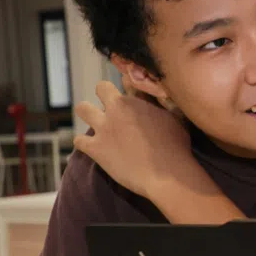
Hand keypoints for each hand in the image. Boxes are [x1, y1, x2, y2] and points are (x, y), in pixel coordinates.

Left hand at [74, 81, 191, 201]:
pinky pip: (78, 140)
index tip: (133, 97)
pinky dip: (84, 143)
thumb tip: (157, 94)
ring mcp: (103, 128)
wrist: (166, 174)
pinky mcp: (95, 148)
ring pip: (82, 108)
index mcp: (137, 100)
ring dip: (88, 113)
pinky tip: (94, 148)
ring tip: (99, 125)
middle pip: (101, 88)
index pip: (126, 81)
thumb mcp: (175, 117)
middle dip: (105, 95)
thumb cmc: (176, 146)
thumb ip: (160, 104)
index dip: (130, 88)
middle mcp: (116, 109)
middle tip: (115, 110)